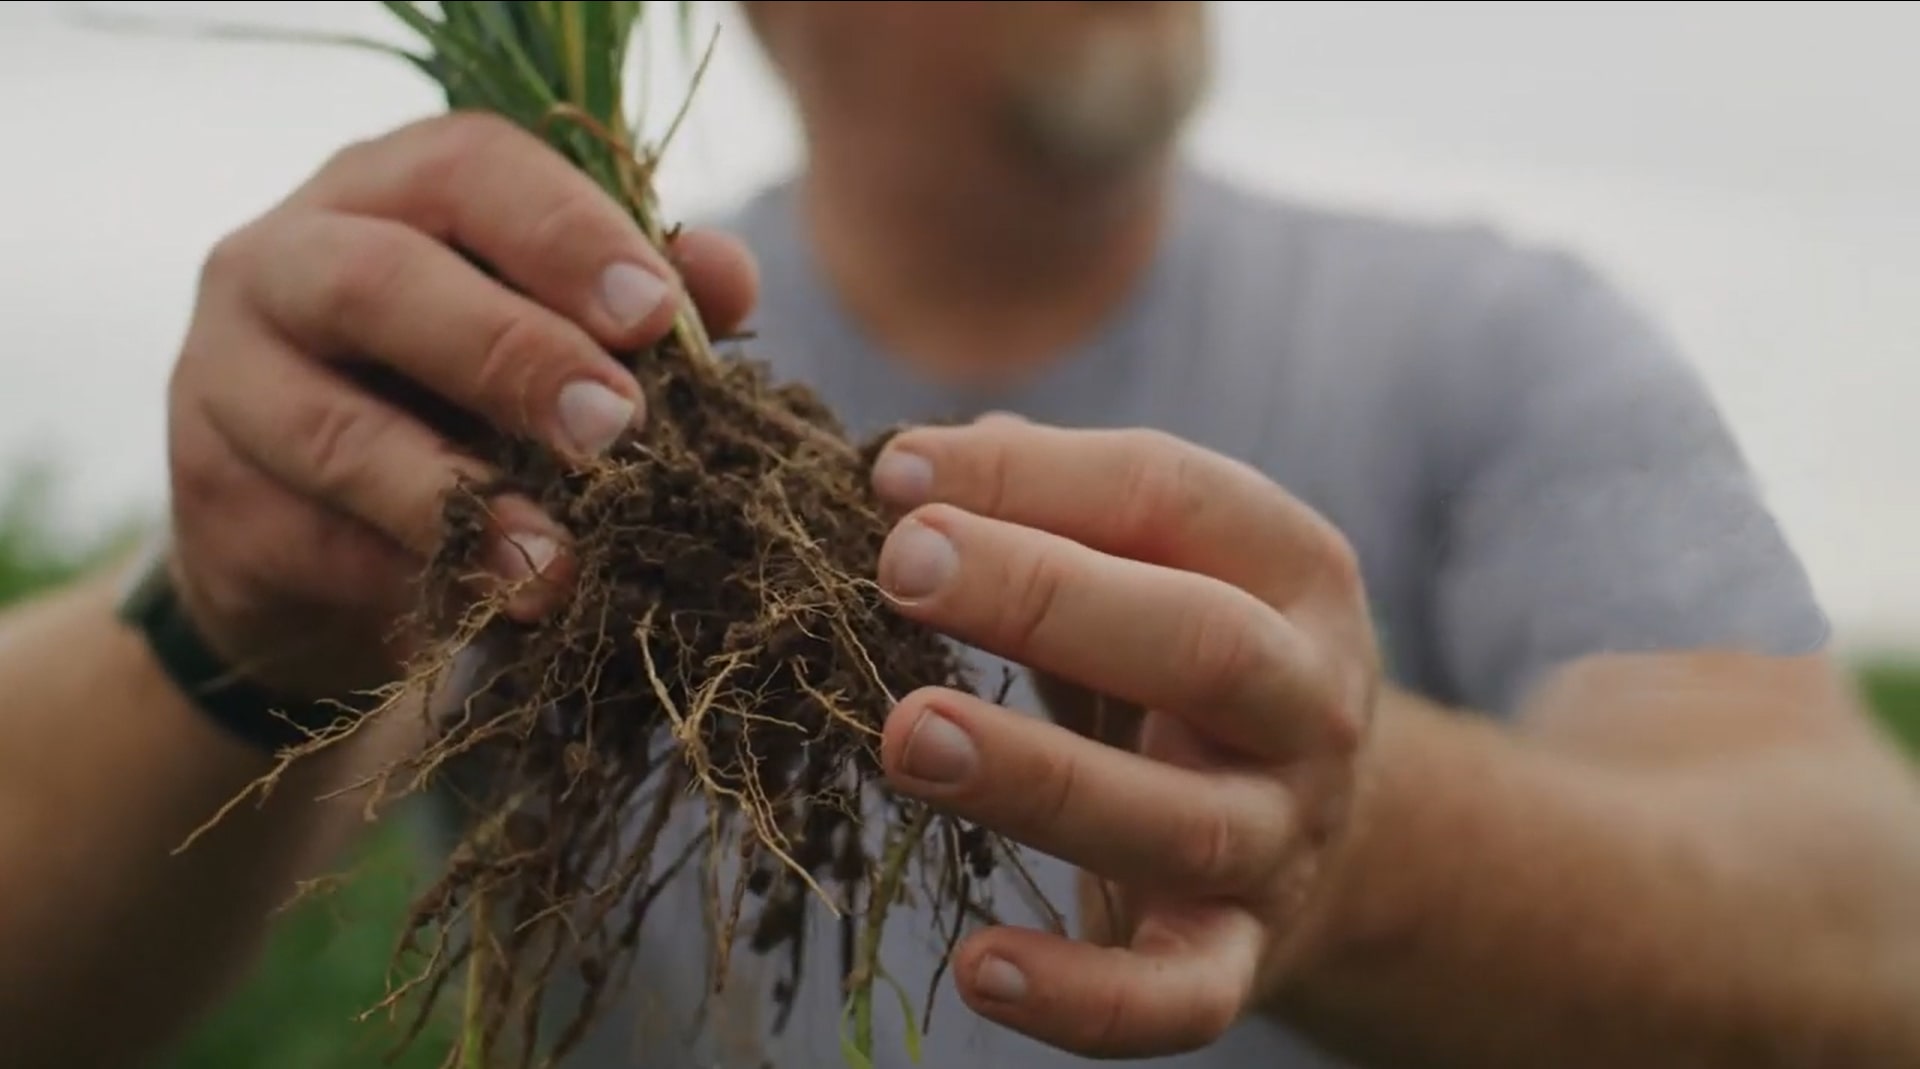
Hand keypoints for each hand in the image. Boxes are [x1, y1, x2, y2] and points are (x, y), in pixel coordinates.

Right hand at [166, 112, 756, 698]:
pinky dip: (414, 580)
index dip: (566, 232)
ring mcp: (224, 378)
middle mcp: (282, 260)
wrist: (314, 533)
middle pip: (377, 282)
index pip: (467, 167)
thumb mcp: (548, 335)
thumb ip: (635, 303)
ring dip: (461, 502)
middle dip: (510, 354)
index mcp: (386, 190)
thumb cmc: (460, 400)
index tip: (657, 315)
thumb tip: (728, 277)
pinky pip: (314, 541)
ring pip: (334, 431)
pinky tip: (492, 609)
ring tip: (561, 566)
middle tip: (617, 429)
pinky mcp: (209, 498)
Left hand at [869, 416, 1380, 1057]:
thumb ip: (1051, 501)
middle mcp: (1308, 703)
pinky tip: (977, 970)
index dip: (1031, 477)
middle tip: (901, 566)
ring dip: (1037, 783)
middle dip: (1046, 597)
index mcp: (1291, 570)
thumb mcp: (1155, 559)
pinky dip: (1082, 998)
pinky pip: (1177, 997)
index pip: (1170, 497)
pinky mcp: (1241, 956)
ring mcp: (1282, 839)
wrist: (1328, 822)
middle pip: (1203, 646)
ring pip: (1177, 824)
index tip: (893, 478)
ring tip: (908, 737)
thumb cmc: (1185, 651)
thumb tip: (907, 469)